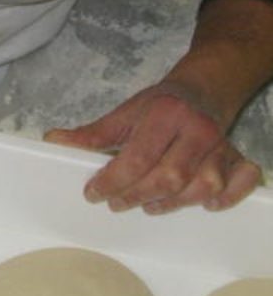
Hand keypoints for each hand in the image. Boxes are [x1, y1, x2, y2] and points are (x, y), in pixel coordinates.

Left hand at [44, 82, 262, 214]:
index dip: (113, 179)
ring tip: (148, 205)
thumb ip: (92, 134)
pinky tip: (206, 206)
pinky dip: (228, 197)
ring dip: (172, 202)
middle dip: (137, 194)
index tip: (93, 193)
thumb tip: (53, 141)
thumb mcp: (125, 113)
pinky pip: (242, 181)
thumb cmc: (159, 105)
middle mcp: (196, 129)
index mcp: (165, 114)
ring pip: (202, 185)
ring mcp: (220, 145)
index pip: (138, 156)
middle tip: (115, 203)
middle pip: (169, 176)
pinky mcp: (236, 157)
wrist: (202, 89)